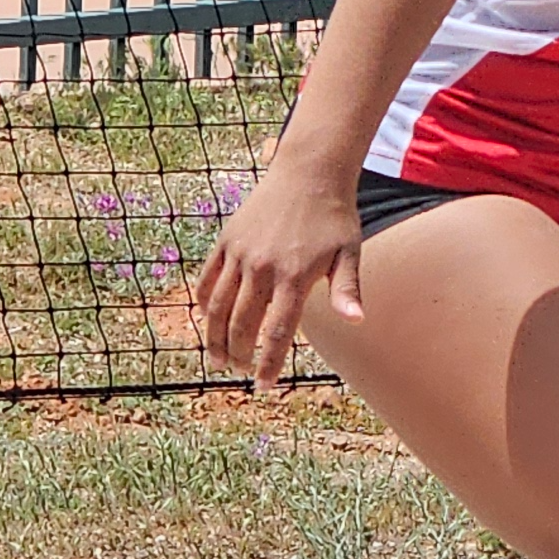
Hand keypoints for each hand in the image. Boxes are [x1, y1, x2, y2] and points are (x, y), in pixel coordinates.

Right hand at [187, 172, 367, 385]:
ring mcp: (240, 253)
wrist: (308, 172)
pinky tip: (207, 321)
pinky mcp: (226, 240)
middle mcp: (262, 268)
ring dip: (214, 338)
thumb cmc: (333, 217)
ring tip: (219, 359)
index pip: (276, 332)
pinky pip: (207, 279)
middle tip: (242, 371)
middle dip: (239, 355)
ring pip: (216, 307)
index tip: (264, 386)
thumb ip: (347, 290)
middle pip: (241, 325)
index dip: (268, 364)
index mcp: (293, 277)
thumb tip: (355, 321)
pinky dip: (203, 303)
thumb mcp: (348, 253)